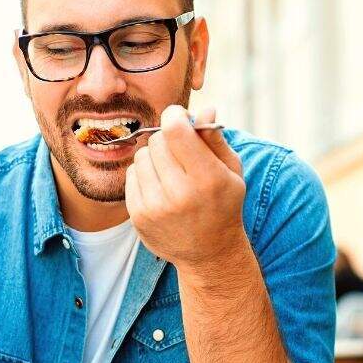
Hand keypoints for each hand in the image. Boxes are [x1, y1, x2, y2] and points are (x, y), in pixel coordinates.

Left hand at [125, 104, 246, 270]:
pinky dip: (144, 174)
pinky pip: (131, 176)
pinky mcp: (138, 216)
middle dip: (167, 138)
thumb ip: (215, 139)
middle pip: (157, 141)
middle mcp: (180, 194)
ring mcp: (156, 208)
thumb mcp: (230, 171)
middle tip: (179, 149)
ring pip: (141, 156)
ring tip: (171, 171)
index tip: (178, 117)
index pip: (175, 131)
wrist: (209, 253)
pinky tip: (160, 186)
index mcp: (208, 179)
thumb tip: (205, 109)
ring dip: (155, 156)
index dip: (174, 116)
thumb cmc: (223, 204)